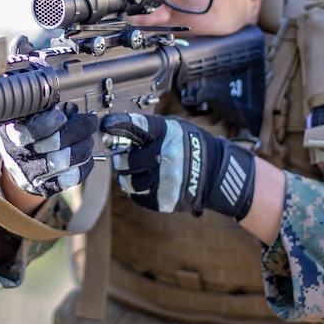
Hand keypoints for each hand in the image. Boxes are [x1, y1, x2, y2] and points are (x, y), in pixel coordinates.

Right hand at [0, 107, 99, 197]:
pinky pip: (71, 178)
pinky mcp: (44, 187)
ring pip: (65, 161)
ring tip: (89, 139)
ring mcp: (31, 175)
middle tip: (90, 122)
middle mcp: (18, 157)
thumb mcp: (26, 117)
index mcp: (11, 135)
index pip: (29, 131)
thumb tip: (72, 109)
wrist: (18, 164)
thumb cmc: (26, 133)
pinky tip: (87, 157)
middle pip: (54, 145)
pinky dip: (84, 166)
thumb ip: (44, 111)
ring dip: (84, 147)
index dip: (49, 123)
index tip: (63, 115)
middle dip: (78, 130)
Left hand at [101, 112, 255, 219]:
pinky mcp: (164, 200)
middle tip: (128, 158)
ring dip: (128, 177)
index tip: (106, 124)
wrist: (216, 172)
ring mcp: (165, 181)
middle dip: (123, 160)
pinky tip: (149, 183)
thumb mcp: (173, 128)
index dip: (119, 124)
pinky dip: (138, 191)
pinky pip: (138, 197)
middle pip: (125, 161)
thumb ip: (147, 130)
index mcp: (166, 135)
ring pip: (128, 182)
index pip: (136, 126)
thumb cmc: (189, 146)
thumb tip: (115, 131)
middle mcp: (165, 157)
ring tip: (138, 172)